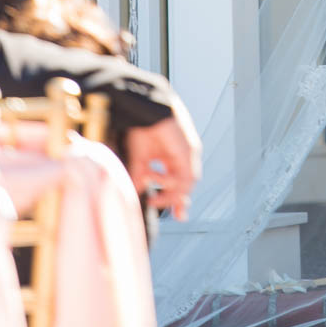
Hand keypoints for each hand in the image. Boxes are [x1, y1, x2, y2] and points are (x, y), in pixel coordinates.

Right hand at [122, 103, 201, 219]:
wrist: (144, 111)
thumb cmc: (142, 130)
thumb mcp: (140, 160)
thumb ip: (141, 179)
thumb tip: (137, 196)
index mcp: (174, 159)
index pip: (180, 183)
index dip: (179, 200)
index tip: (177, 216)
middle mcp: (184, 157)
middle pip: (187, 185)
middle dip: (179, 201)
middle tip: (176, 214)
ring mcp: (188, 154)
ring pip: (188, 183)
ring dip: (171, 194)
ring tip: (155, 197)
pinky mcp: (188, 150)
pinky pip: (185, 175)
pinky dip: (171, 183)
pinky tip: (157, 181)